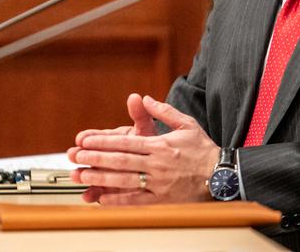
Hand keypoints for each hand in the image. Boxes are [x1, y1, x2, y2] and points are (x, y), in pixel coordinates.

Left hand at [68, 95, 219, 204]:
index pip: (126, 142)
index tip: (86, 140)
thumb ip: (164, 111)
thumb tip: (145, 99)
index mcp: (161, 145)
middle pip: (121, 161)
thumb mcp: (187, 124)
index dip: (104, 141)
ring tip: (82, 175)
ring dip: (101, 178)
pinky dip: (119, 200)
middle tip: (76, 156)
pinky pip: (137, 201)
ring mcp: (159, 183)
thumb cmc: (203, 149)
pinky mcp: (162, 200)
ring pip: (125, 180)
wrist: (222, 175)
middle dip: (96, 158)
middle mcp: (158, 164)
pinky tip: (102, 198)